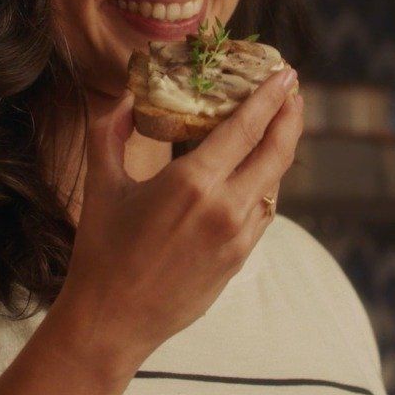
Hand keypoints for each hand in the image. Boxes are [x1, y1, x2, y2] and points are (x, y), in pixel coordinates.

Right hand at [57, 67, 302, 372]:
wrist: (112, 321)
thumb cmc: (101, 252)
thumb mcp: (101, 184)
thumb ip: (108, 133)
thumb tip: (118, 99)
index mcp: (192, 182)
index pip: (246, 128)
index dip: (271, 98)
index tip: (286, 74)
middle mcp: (224, 207)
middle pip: (276, 153)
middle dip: (290, 117)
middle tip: (293, 91)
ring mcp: (237, 237)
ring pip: (274, 184)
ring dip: (281, 151)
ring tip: (280, 126)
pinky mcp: (239, 260)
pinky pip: (263, 213)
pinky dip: (265, 186)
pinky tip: (258, 173)